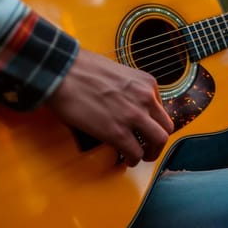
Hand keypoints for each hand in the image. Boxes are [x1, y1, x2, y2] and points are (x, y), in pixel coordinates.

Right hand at [46, 49, 173, 166]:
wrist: (60, 72)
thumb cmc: (81, 68)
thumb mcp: (118, 71)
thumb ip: (129, 87)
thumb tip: (127, 101)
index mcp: (147, 82)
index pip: (161, 109)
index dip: (153, 122)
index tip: (146, 128)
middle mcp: (146, 98)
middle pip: (166, 127)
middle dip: (159, 141)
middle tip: (150, 147)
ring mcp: (134, 116)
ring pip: (159, 141)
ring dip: (152, 153)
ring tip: (141, 157)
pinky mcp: (117, 132)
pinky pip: (135, 153)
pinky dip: (133, 159)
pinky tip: (126, 159)